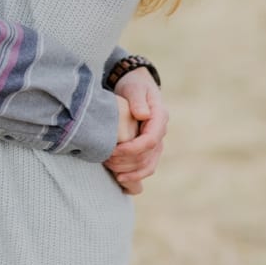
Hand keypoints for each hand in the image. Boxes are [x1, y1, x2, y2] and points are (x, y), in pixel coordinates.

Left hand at [104, 69, 169, 194]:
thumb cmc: (134, 85)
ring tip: (109, 168)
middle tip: (105, 159)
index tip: (114, 151)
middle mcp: (160, 132)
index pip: (151, 140)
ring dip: (129, 171)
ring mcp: (156, 141)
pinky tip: (119, 179)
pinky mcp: (149, 148)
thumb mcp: (134, 88)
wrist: (136, 85)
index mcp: (160, 117)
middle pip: (148, 156)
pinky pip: (146, 167)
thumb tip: (143, 115)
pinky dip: (135, 175)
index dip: (132, 149)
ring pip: (148, 165)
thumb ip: (138, 100)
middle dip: (126, 161)